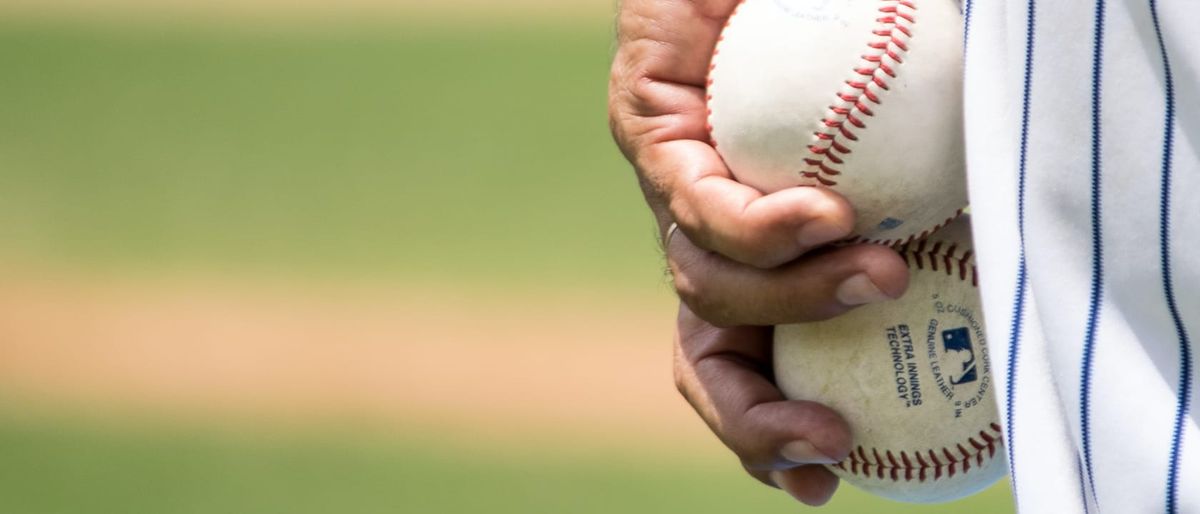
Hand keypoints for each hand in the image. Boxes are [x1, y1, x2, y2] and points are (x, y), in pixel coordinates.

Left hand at [609, 0, 911, 504]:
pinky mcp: (648, 128)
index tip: (841, 466)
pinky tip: (825, 211)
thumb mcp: (924, 139)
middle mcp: (710, 237)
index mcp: (763, 257)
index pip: (752, 361)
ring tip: (882, 273)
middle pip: (707, 358)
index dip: (777, 432)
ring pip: (707, 290)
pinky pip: (697, 204)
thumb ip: (955, 194)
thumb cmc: (861, 40)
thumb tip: (1029, 257)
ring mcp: (673, 187)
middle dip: (757, 420)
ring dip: (800, 303)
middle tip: (833, 437)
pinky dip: (765, 228)